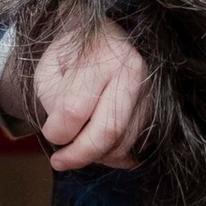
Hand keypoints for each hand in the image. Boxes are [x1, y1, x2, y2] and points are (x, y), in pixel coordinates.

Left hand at [28, 19, 148, 171]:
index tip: (48, 132)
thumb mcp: (49, 68)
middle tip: (59, 161)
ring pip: (123, 144)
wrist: (104, 43)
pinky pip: (134, 148)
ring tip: (77, 148)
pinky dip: (113, 156)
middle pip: (108, 131)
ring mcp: (150, 94)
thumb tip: (65, 134)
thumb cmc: (72, 57)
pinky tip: (98, 147)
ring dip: (96, 156)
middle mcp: (134, 73)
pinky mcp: (156, 113)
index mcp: (102, 57)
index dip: (56, 131)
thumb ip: (52, 100)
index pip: (74, 110)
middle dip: (79, 155)